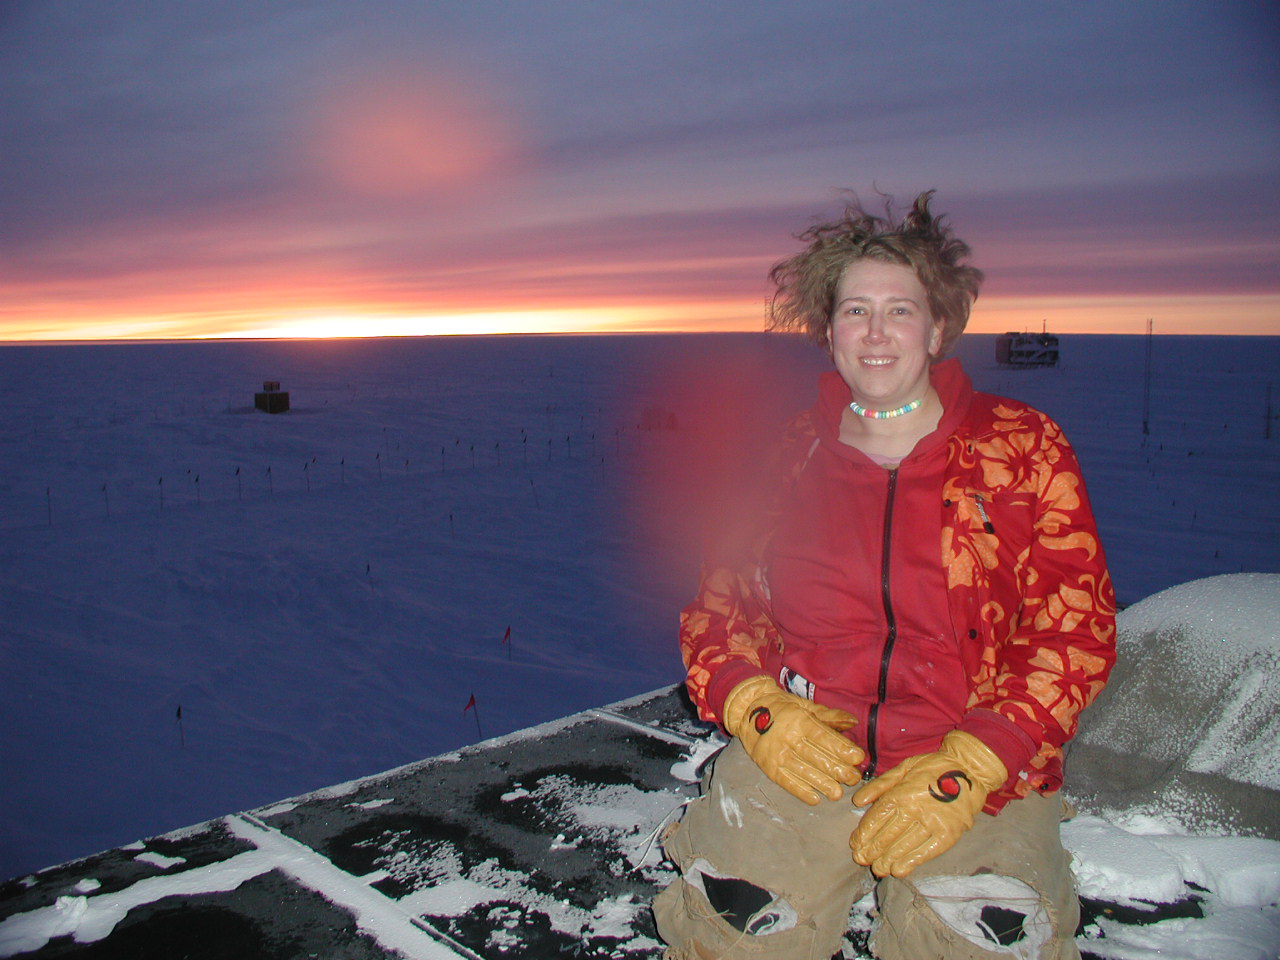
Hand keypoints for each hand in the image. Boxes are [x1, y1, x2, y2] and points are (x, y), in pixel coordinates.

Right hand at [722, 675, 864, 804]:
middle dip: (837, 769)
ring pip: (803, 771)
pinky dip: (800, 791)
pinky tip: (815, 798)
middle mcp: (787, 736)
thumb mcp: (804, 706)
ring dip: (822, 784)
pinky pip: (786, 781)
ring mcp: (775, 753)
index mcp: (798, 719)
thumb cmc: (781, 707)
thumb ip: (829, 715)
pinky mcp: (767, 766)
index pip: (823, 736)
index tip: (858, 757)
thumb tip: (853, 721)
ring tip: (837, 793)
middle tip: (854, 779)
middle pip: (815, 756)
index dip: (841, 748)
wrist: (747, 710)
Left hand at [850, 730, 1006, 877]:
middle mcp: (916, 809)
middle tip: (861, 860)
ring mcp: (934, 823)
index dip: (865, 832)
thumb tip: (857, 801)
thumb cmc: (933, 767)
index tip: (855, 844)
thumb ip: (880, 785)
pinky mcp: (949, 834)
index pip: (878, 816)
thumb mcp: (904, 767)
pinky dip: (912, 862)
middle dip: (873, 849)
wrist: (970, 769)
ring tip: (877, 869)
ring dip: (888, 859)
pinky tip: (899, 870)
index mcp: (903, 792)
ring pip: (905, 845)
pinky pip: (927, 851)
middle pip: (889, 833)